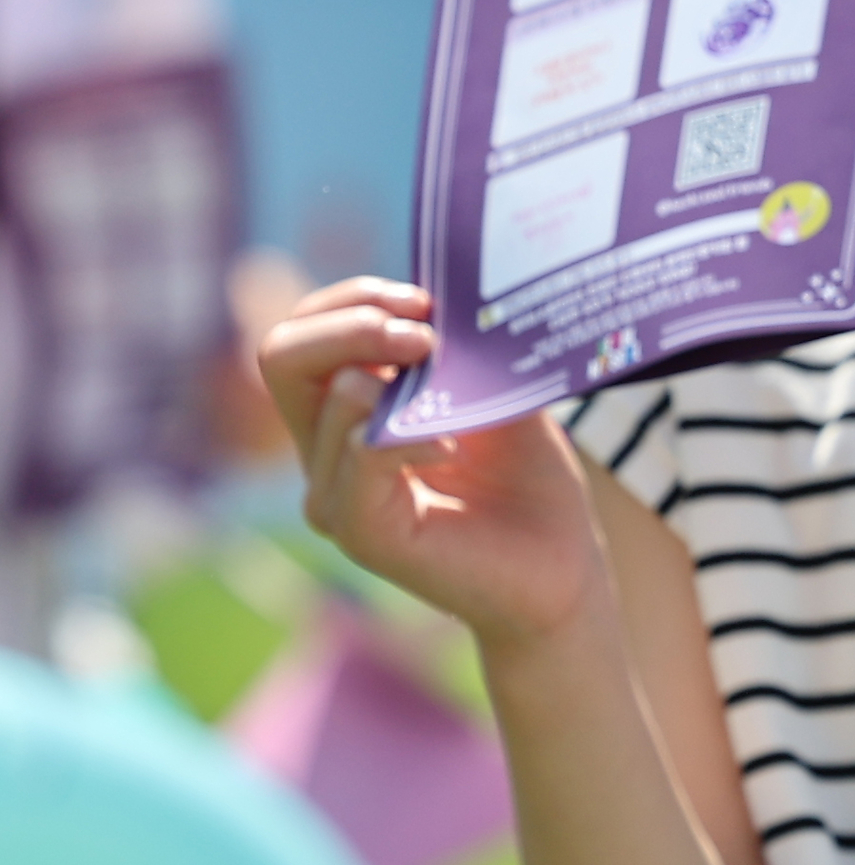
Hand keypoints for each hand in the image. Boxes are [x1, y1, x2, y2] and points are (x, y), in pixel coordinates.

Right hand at [257, 279, 613, 650]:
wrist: (562, 572)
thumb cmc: (530, 486)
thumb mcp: (495, 395)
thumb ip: (458, 351)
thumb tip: (447, 293)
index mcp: (346, 415)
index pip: (303, 333)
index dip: (352, 300)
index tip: (424, 300)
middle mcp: (326, 454)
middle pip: (281, 355)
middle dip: (349, 321)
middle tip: (425, 332)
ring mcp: (337, 496)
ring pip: (326, 400)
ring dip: (389, 370)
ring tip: (452, 381)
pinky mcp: (363, 533)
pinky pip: (360, 458)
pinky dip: (404, 434)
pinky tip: (451, 442)